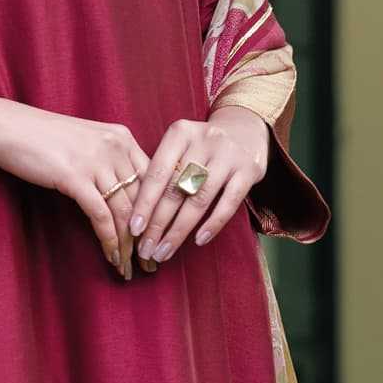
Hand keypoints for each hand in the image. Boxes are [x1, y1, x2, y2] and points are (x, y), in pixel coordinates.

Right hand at [0, 98, 151, 277]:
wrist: (7, 127)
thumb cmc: (43, 137)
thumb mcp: (87, 142)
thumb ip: (109, 161)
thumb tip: (125, 196)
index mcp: (123, 138)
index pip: (154, 181)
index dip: (159, 213)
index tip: (159, 238)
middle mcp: (116, 147)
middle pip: (142, 200)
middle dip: (147, 236)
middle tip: (150, 263)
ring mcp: (96, 161)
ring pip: (124, 212)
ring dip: (128, 246)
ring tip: (130, 268)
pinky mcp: (75, 177)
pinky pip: (100, 216)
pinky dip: (108, 240)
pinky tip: (111, 257)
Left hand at [127, 107, 268, 267]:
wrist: (244, 130)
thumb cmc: (201, 148)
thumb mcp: (180, 147)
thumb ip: (162, 173)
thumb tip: (138, 217)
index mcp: (180, 133)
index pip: (157, 173)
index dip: (144, 204)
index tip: (134, 230)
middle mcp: (204, 141)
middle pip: (175, 189)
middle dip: (158, 224)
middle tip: (146, 250)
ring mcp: (228, 155)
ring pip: (199, 199)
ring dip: (179, 230)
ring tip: (165, 252)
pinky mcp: (249, 170)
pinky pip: (229, 203)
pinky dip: (213, 224)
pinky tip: (199, 240)